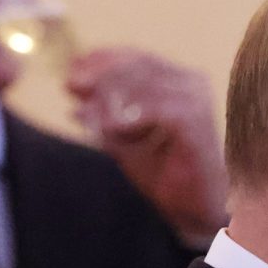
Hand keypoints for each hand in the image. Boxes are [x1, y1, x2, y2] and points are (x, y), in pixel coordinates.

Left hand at [66, 47, 229, 243]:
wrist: (195, 208)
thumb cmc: (166, 174)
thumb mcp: (124, 141)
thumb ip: (103, 118)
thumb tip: (74, 99)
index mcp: (178, 82)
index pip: (136, 58)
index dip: (101, 60)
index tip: (71, 70)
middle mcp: (191, 83)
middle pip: (138, 64)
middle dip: (100, 74)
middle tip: (71, 86)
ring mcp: (195, 100)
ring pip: (144, 83)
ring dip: (110, 98)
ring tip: (89, 117)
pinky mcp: (196, 122)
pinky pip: (156, 109)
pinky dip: (129, 117)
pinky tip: (110, 129)